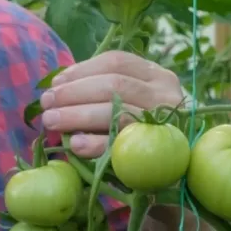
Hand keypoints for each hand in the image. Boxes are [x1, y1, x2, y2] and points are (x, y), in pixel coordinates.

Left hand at [39, 50, 183, 157]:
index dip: (82, 70)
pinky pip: (124, 144)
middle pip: (114, 85)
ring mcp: (166, 122)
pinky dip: (96, 143)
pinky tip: (75, 144)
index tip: (56, 81)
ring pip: (117, 111)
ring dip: (78, 115)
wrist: (183, 168)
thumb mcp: (137, 99)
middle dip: (74, 92)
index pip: (116, 62)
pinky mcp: (161, 152)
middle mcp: (166, 94)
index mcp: (157, 75)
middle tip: (46, 103)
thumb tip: (59, 86)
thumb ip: (106, 89)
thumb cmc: (150, 128)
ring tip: (51, 121)